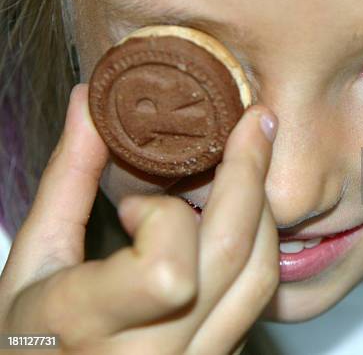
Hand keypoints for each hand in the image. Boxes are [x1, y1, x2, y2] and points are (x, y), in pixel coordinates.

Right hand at [0, 84, 279, 353]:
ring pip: (260, 277)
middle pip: (234, 256)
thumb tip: (88, 102)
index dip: (162, 218)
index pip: (167, 271)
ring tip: (248, 166)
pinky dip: (258, 246)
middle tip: (257, 122)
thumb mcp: (34, 261)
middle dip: (251, 172)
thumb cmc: (29, 342)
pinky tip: (241, 217)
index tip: (138, 205)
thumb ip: (67, 179)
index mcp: (88, 327)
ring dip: (261, 209)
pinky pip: (257, 299)